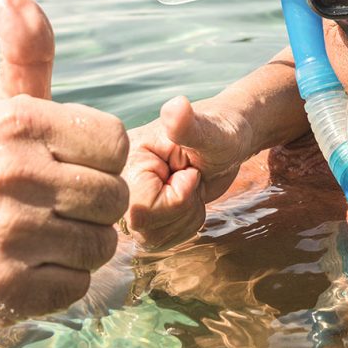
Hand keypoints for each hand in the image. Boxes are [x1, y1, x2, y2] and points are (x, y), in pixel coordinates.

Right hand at [122, 95, 250, 249]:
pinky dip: (185, 224)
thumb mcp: (211, 132)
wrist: (226, 142)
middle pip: (144, 228)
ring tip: (190, 187)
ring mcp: (129, 200)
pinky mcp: (142, 215)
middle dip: (182, 208)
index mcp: (126, 158)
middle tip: (192, 179)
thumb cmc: (222, 133)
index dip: (177, 197)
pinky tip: (188, 198)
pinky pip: (161, 241)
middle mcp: (121, 181)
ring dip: (186, 218)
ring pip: (153, 238)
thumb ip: (189, 126)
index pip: (141, 208)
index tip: (190, 171)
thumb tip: (176, 106)